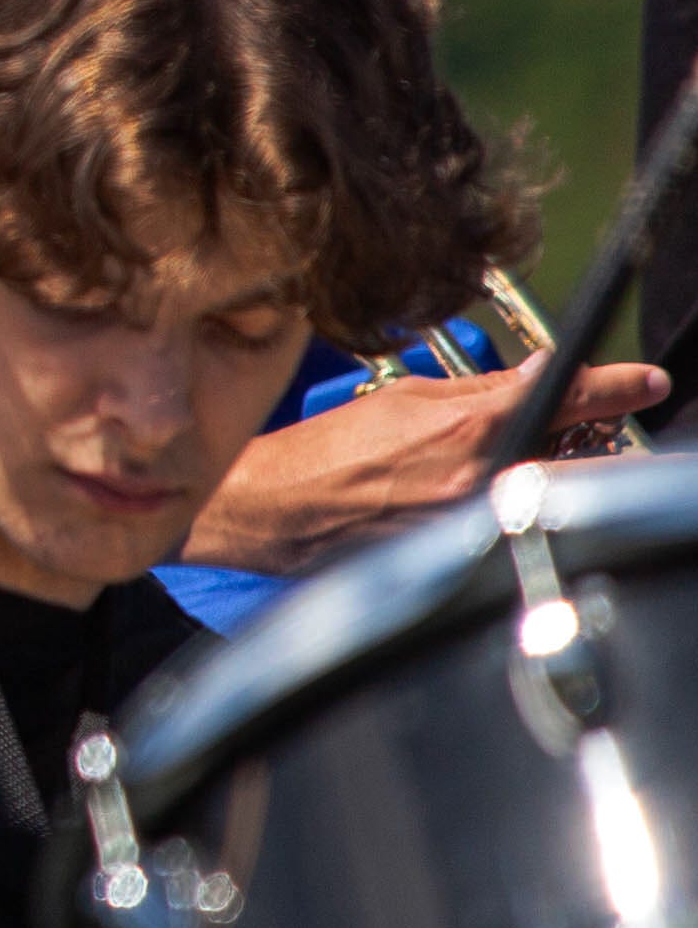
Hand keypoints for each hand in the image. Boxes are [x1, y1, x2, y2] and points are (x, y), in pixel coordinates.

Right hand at [180, 357, 671, 574]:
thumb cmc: (329, 451)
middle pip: (575, 452)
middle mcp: (487, 479)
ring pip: (548, 487)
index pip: (568, 397)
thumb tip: (541, 374)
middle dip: (578, 435)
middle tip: (567, 424)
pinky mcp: (471, 553)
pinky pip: (515, 518)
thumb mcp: (406, 399)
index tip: (645, 381)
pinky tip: (467, 494)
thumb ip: (482, 390)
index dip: (616, 386)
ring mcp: (483, 522)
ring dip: (541, 468)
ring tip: (487, 461)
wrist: (282, 511)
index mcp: (471, 428)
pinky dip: (507, 500)